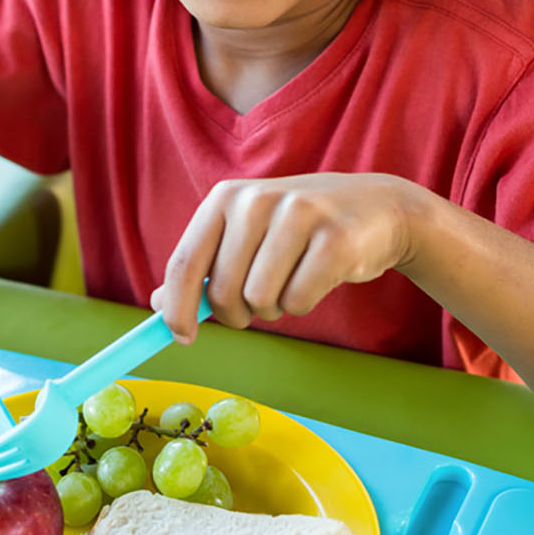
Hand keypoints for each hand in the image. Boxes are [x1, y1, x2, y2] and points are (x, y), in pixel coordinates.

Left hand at [151, 173, 413, 343]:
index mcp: (226, 197)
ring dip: (275, 307)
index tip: (182, 337)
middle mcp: (257, 200)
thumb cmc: (301, 229)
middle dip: (238, 312)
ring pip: (260, 300)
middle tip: (260, 301)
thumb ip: (203, 267)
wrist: (376, 208)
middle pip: (223, 291)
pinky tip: (320, 276)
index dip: (178, 308)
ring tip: (293, 280)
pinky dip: (304, 303)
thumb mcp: (246, 235)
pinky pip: (299, 301)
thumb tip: (158, 305)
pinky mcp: (334, 239)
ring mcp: (298, 215)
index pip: (185, 261)